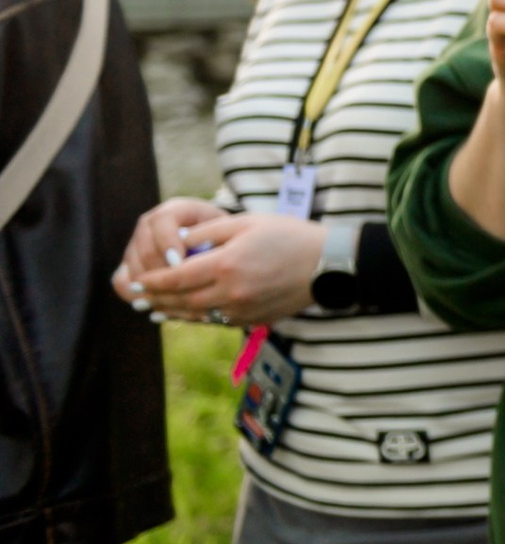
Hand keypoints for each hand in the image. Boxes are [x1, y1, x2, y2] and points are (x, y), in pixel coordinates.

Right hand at [115, 197, 227, 307]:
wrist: (218, 248)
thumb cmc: (227, 242)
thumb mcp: (228, 237)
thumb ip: (213, 242)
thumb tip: (192, 263)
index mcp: (176, 210)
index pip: (162, 220)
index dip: (167, 242)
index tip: (179, 264)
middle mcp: (151, 224)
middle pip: (144, 247)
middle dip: (159, 271)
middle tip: (176, 289)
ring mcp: (136, 244)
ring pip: (132, 266)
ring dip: (150, 286)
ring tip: (169, 300)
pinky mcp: (129, 264)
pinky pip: (121, 281)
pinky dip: (136, 295)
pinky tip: (158, 305)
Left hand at [124, 213, 326, 326]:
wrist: (329, 264)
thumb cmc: (289, 236)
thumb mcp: (246, 223)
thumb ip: (208, 233)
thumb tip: (177, 243)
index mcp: (226, 265)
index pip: (175, 278)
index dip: (151, 281)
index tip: (136, 280)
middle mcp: (230, 292)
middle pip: (181, 301)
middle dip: (155, 299)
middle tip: (137, 297)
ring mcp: (243, 310)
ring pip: (196, 315)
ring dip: (173, 312)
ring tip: (155, 309)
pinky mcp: (254, 320)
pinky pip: (217, 321)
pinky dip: (198, 317)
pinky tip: (189, 313)